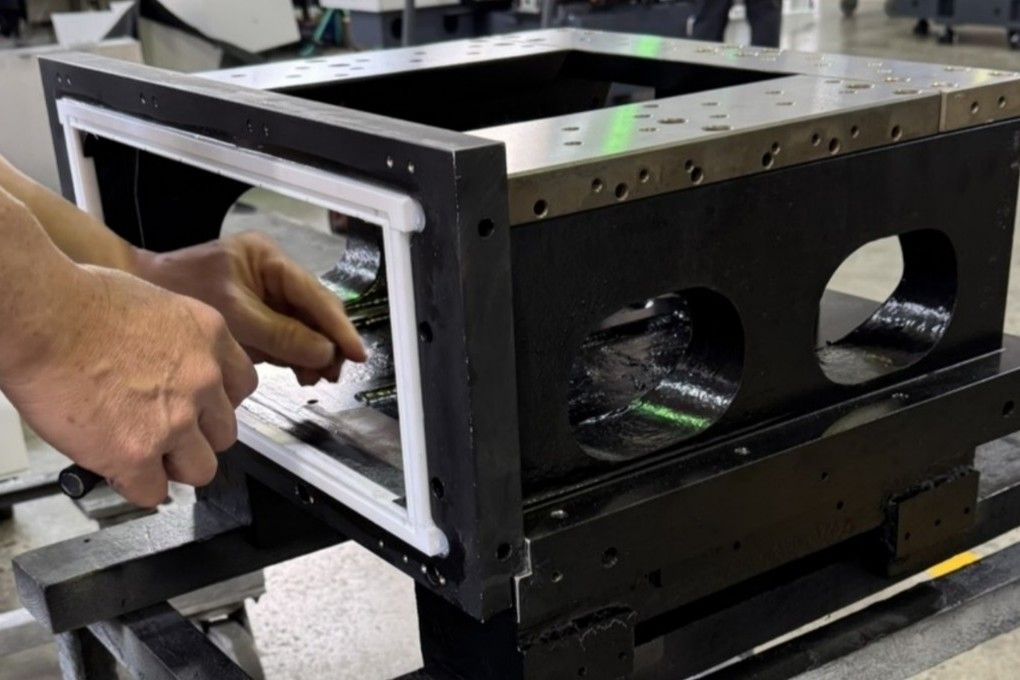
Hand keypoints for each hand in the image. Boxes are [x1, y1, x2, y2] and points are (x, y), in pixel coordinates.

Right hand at [0, 264, 257, 506]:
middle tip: (165, 433)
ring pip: (201, 469)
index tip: (202, 408)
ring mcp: (175, 420)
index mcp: (209, 335)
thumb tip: (166, 359)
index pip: (242, 385)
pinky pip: (153, 491)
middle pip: (225, 433)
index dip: (217, 402)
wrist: (41, 317)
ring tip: (143, 455)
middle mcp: (203, 379)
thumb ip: (174, 339)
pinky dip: (136, 486)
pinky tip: (118, 470)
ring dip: (172, 467)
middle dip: (196, 437)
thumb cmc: (76, 301)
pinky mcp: (137, 453)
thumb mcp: (153, 303)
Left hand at [137, 232, 365, 384]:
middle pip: (314, 311)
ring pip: (303, 326)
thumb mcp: (234, 315)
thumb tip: (323, 353)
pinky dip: (295, 355)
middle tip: (336, 372)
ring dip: (313, 353)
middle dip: (327, 342)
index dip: (339, 327)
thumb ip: (282, 334)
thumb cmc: (177, 294)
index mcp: (268, 259)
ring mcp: (263, 295)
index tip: (356, 352)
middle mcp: (271, 274)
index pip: (314, 295)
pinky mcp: (254, 315)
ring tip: (317, 378)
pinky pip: (285, 336)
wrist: (135, 295)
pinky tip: (301, 373)